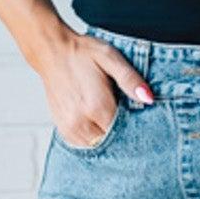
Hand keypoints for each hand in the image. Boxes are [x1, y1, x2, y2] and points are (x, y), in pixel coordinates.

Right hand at [38, 29, 152, 148]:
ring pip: (98, 146)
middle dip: (122, 133)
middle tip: (125, 116)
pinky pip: (84, 144)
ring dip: (107, 137)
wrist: (51, 52)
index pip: (125, 132)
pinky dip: (94, 138)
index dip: (135, 127)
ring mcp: (70, 127)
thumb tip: (148, 98)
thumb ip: (130, 79)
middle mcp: (81, 121)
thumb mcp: (110, 57)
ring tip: (110, 118)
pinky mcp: (63, 129)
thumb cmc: (81, 53)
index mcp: (96, 106)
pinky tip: (98, 123)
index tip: (140, 119)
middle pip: (112, 142)